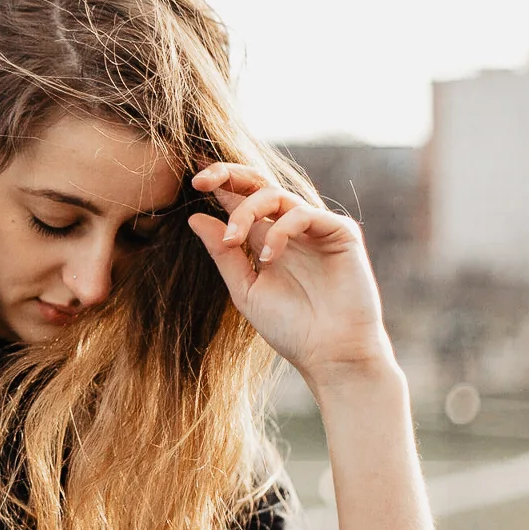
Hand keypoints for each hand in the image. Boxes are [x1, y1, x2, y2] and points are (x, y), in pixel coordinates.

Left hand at [187, 162, 394, 390]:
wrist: (331, 355)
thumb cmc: (291, 328)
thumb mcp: (245, 289)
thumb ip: (223, 254)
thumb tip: (193, 218)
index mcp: (267, 239)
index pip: (241, 200)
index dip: (217, 183)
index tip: (188, 180)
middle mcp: (291, 228)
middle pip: (258, 183)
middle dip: (227, 174)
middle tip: (199, 181)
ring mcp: (316, 228)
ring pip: (275, 195)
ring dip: (245, 212)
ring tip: (231, 240)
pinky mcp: (340, 232)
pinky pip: (303, 214)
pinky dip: (279, 231)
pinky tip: (268, 258)